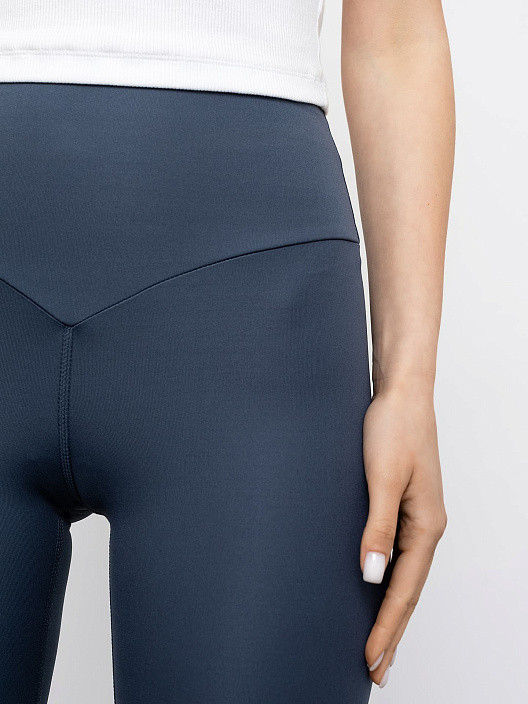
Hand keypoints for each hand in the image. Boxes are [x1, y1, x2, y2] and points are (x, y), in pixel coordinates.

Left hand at [360, 384, 446, 687]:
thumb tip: (371, 576)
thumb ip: (377, 528)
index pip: (405, 590)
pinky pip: (399, 555)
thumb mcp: (382, 478)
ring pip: (405, 575)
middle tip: (376, 669)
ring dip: (391, 610)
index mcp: (426, 525)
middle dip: (393, 631)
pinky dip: (389, 581)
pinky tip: (378, 589)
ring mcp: (417, 517)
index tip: (372, 661)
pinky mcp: (404, 505)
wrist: (401, 393)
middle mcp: (426, 526)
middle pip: (409, 590)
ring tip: (378, 642)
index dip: (387, 627)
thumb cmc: (394, 428)